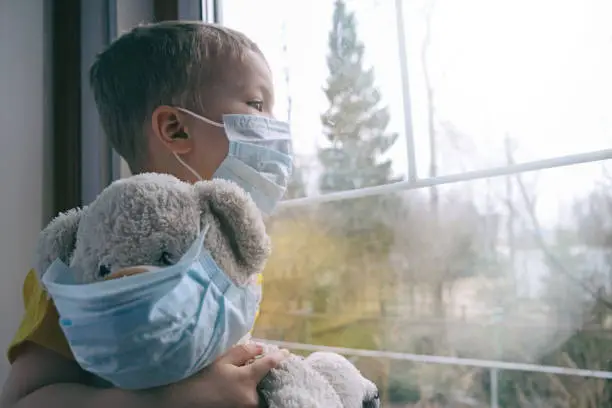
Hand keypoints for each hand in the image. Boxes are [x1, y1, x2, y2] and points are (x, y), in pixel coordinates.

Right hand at [173, 343, 288, 407]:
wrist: (180, 402)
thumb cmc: (198, 378)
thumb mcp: (219, 360)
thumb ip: (242, 353)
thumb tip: (260, 348)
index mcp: (247, 380)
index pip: (269, 364)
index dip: (279, 356)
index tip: (285, 352)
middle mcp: (251, 398)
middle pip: (264, 382)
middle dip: (263, 374)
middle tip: (258, 366)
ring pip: (257, 393)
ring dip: (255, 386)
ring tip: (242, 379)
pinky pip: (250, 401)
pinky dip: (249, 394)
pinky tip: (238, 388)